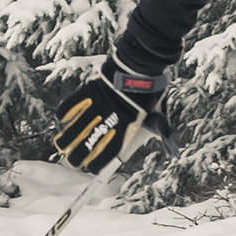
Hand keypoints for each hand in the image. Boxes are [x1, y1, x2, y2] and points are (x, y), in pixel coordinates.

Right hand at [51, 53, 164, 170]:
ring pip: (75, 127)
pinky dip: (65, 112)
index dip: (97, 164)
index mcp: (127, 127)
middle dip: (77, 156)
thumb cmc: (151, 91)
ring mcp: (97, 105)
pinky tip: (62, 119)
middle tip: (72, 161)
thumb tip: (173, 153)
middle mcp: (110, 119)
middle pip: (87, 143)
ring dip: (66, 139)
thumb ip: (160, 132)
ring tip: (61, 145)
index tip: (91, 169)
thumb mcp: (158, 113)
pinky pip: (72, 104)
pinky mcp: (89, 90)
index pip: (108, 152)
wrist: (142, 66)